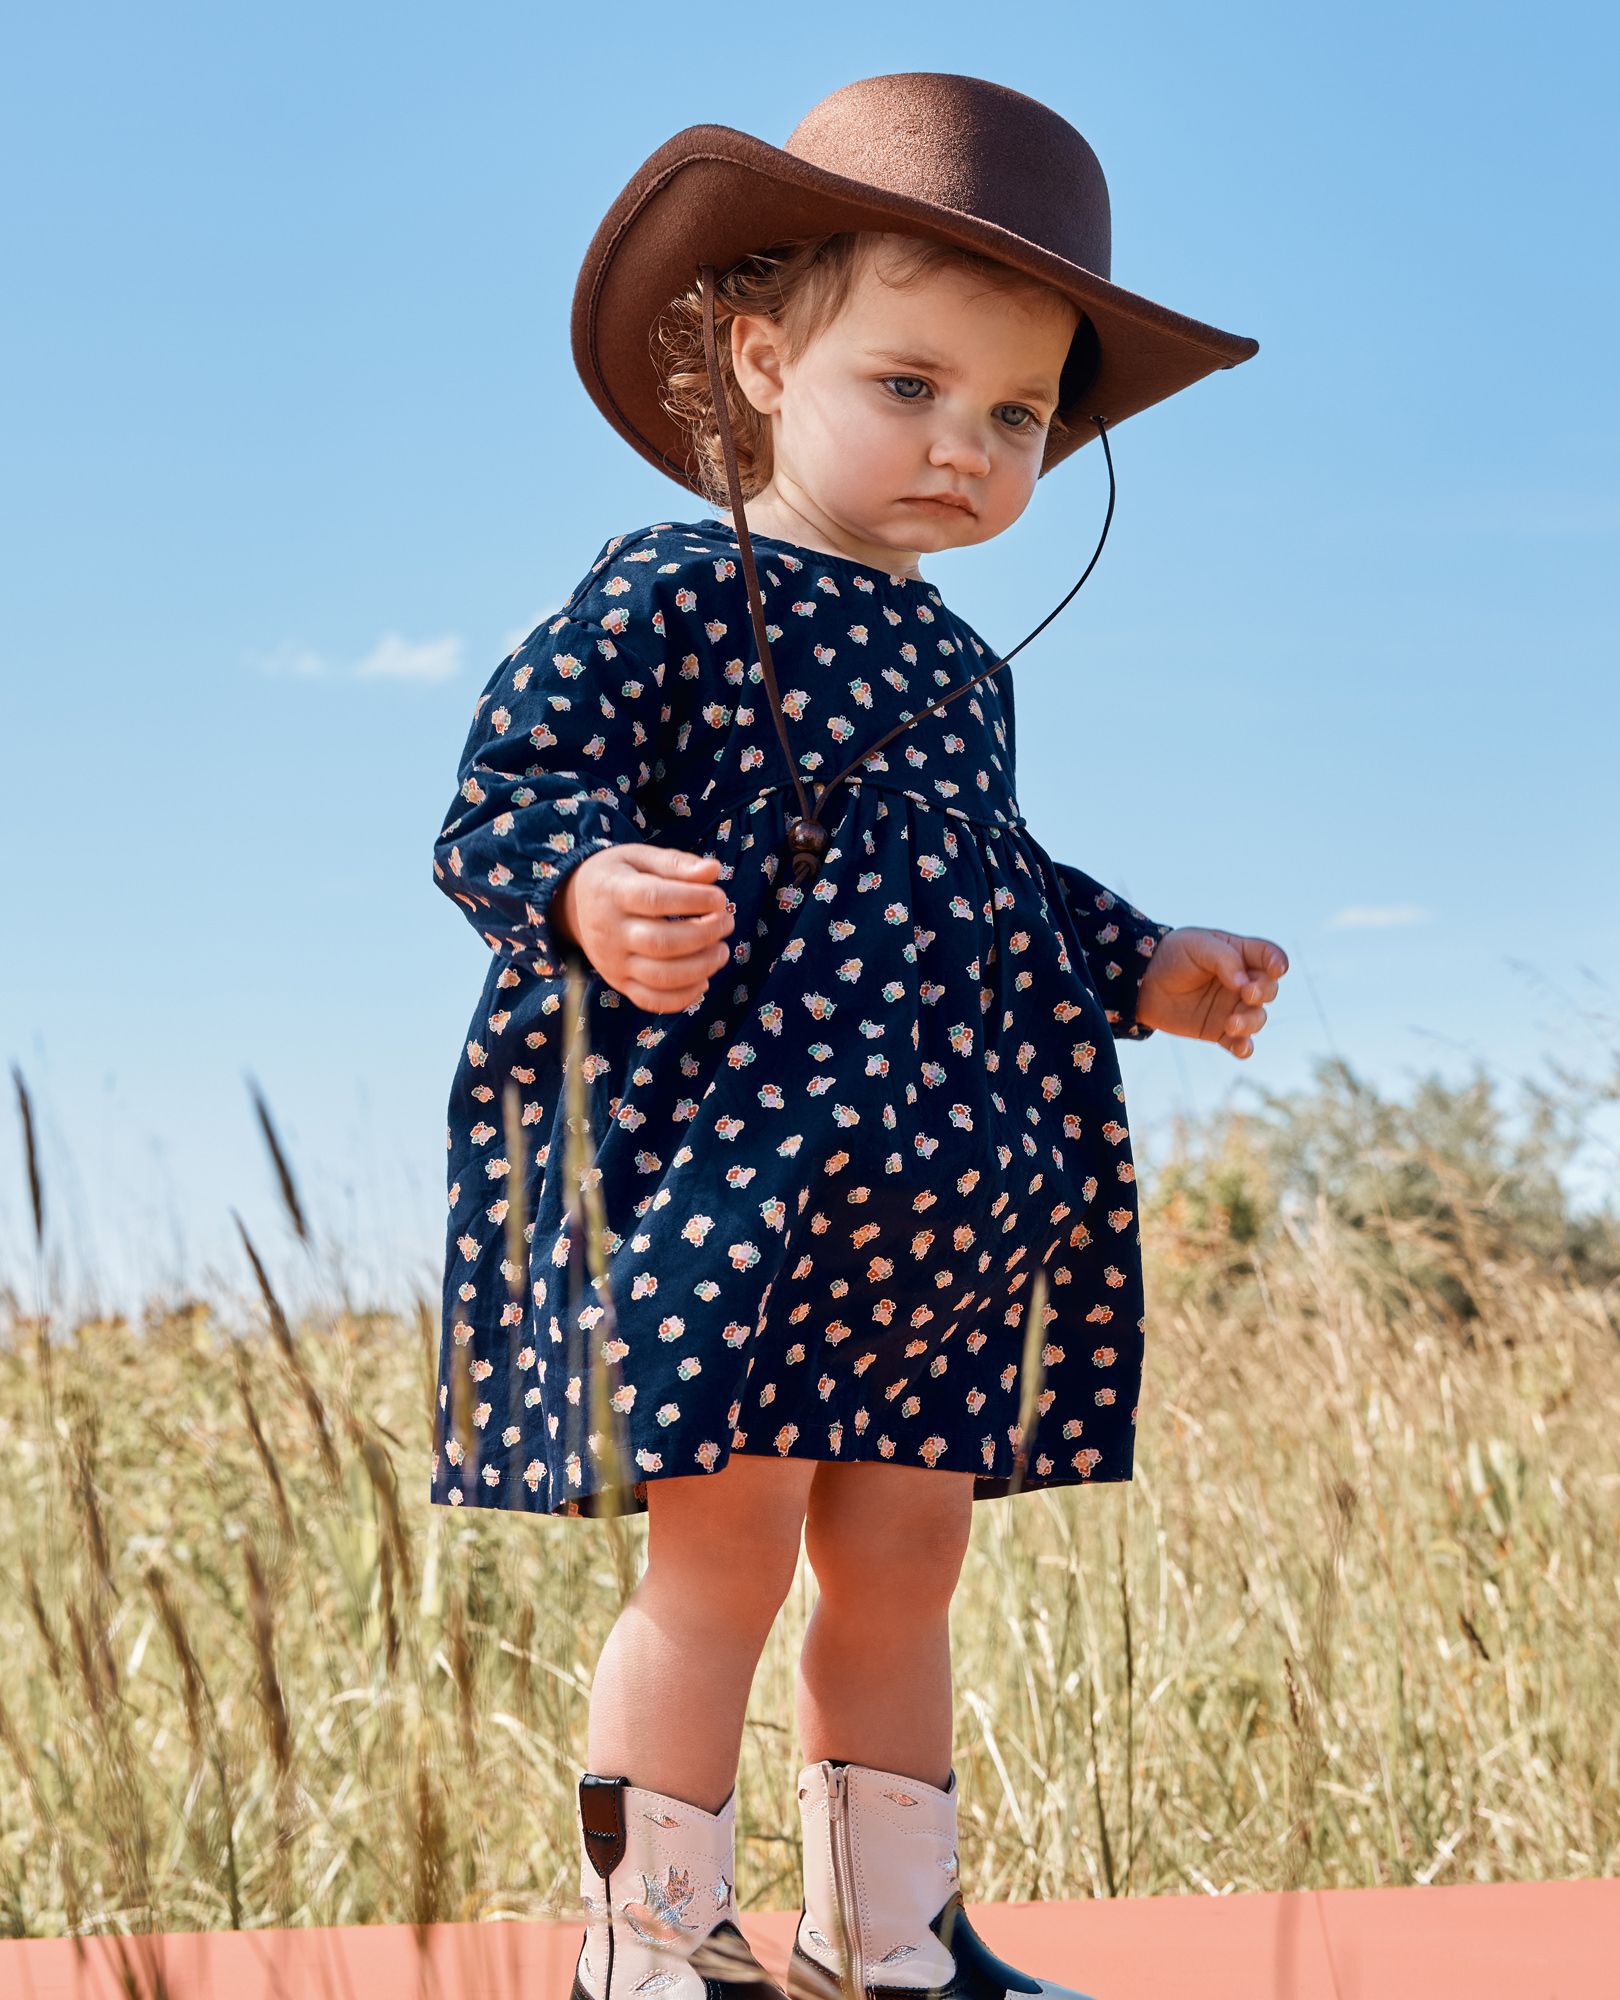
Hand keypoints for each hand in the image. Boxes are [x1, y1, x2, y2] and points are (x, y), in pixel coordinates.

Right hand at [555, 846, 734, 1012]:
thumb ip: (676, 863)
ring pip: (660, 977)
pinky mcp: (620, 983)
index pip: (655, 899)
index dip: (693, 900)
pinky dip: (683, 997)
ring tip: (721, 951)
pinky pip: (652, 1000)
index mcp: (613, 892)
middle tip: (726, 923)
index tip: (719, 899)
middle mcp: (609, 931)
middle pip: (660, 943)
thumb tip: (713, 870)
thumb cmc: (618, 876)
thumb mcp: (639, 858)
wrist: (574, 905)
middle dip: (703, 935)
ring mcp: (613, 962)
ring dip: (700, 968)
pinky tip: (703, 980)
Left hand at [1135, 927, 1288, 1057]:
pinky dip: (1244, 1047)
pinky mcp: (1219, 1030)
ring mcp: (1233, 1007)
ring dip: (1251, 1022)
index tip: (1277, 970)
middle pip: (1269, 989)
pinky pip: (1240, 1043)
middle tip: (1247, 994)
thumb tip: (1244, 984)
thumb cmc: (1173, 955)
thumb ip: (1224, 960)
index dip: (1278, 963)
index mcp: (1241, 955)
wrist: (1142, 981)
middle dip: (1264, 992)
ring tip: (1231, 1024)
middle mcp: (1243, 982)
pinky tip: (1241, 1048)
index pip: (1269, 957)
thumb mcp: (1198, 945)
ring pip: (1257, 1018)